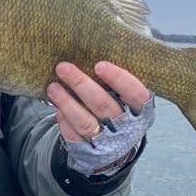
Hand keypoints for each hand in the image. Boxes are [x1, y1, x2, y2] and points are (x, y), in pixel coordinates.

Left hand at [47, 61, 154, 176]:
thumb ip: (122, 77)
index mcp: (142, 110)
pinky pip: (73, 136)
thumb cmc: (122, 108)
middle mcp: (126, 127)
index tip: (99, 65)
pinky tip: (56, 106)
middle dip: (81, 84)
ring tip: (53, 87)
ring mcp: (107, 141)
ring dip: (67, 102)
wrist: (116, 147)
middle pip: (103, 104)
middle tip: (63, 67)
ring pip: (85, 122)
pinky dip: (63, 120)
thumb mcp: (130, 96)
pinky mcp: (89, 151)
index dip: (119, 78)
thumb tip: (107, 43)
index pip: (135, 93)